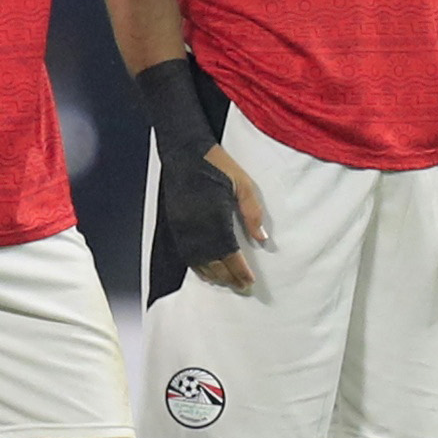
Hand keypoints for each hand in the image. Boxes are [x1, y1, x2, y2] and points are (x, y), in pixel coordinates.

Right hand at [184, 145, 266, 292]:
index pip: (229, 253)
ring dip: (213, 275)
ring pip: (198, 260)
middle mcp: (197, 227)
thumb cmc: (218, 165)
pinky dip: (197, 266)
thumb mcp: (244, 184)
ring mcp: (183, 226)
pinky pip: (186, 252)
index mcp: (215, 217)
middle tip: (242, 287)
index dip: (239, 270)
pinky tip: (206, 272)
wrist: (184, 150)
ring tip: (227, 283)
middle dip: (228, 277)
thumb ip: (253, 212)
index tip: (250, 281)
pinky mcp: (176, 223)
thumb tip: (262, 240)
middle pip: (213, 262)